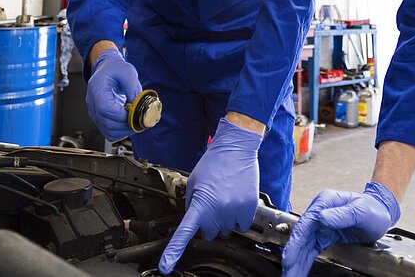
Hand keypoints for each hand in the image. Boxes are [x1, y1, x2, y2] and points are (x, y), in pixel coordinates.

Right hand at [85, 47, 140, 141]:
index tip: (135, 112)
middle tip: (141, 119)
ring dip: (124, 131)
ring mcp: (94, 113)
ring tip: (136, 121)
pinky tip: (129, 123)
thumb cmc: (115, 69)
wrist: (106, 69)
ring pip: (108, 132)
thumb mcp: (128, 72)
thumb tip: (139, 106)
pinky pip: (108, 132)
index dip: (122, 115)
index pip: (105, 109)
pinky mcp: (99, 119)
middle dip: (126, 125)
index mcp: (97, 89)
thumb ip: (133, 89)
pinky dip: (120, 132)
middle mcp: (92, 103)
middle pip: (107, 123)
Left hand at [158, 118, 261, 273]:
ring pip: (225, 230)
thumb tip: (194, 219)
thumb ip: (191, 203)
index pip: (184, 233)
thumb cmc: (214, 162)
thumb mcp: (194, 182)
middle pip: (209, 234)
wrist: (237, 149)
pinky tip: (235, 202)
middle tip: (211, 204)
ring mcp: (234, 212)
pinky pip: (241, 226)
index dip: (173, 252)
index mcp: (200, 205)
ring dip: (224, 219)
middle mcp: (217, 212)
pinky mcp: (248, 210)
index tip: (166, 266)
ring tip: (225, 198)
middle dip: (208, 223)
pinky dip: (238, 218)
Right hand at [281, 182, 399, 276]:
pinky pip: (311, 250)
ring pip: (304, 245)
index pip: (306, 223)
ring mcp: (320, 224)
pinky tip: (298, 269)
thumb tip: (321, 217)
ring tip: (290, 274)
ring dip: (296, 261)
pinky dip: (304, 260)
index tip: (291, 257)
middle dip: (292, 255)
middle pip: (301, 236)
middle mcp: (320, 212)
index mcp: (325, 202)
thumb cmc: (372, 208)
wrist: (381, 212)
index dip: (296, 241)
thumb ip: (341, 215)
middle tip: (288, 271)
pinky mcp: (324, 235)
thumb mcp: (360, 211)